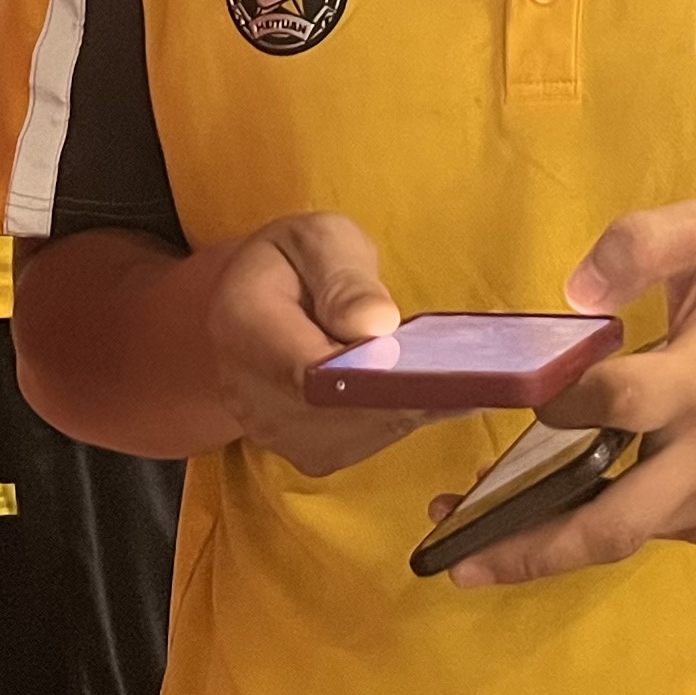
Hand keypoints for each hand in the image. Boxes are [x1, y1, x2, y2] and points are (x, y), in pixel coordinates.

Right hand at [202, 212, 440, 477]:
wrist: (260, 306)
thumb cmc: (298, 264)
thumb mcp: (321, 240)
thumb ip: (344, 276)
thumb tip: (376, 323)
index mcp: (242, 324)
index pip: (307, 370)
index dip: (367, 373)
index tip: (415, 356)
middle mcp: (246, 393)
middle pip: (341, 412)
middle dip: (402, 389)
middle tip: (453, 361)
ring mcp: (275, 433)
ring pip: (362, 432)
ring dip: (407, 403)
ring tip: (439, 366)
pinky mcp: (308, 454)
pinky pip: (368, 443)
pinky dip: (402, 415)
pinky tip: (423, 384)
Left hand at [442, 200, 695, 585]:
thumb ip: (641, 242)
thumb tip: (573, 288)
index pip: (625, 404)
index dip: (566, 402)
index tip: (520, 393)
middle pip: (615, 522)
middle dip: (533, 545)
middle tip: (456, 555)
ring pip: (616, 539)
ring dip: (539, 550)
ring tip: (462, 550)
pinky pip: (634, 531)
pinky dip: (578, 530)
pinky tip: (527, 515)